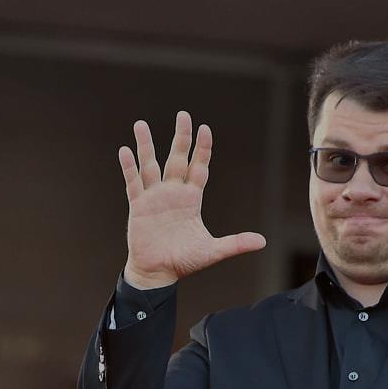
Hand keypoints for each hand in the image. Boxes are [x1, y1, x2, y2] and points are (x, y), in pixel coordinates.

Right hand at [119, 111, 265, 288]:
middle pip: (177, 158)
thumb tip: (262, 242)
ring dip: (146, 145)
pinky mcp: (138, 206)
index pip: (199, 167)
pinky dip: (129, 167)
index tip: (205, 129)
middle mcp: (172, 193)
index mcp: (191, 199)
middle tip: (183, 115)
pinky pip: (133, 183)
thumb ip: (235, 243)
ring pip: (150, 165)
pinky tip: (124, 150)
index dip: (202, 149)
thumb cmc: (184, 261)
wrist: (158, 273)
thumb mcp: (212, 251)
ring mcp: (154, 197)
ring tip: (140, 124)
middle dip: (181, 137)